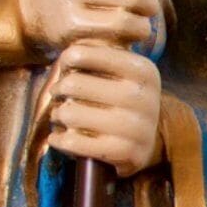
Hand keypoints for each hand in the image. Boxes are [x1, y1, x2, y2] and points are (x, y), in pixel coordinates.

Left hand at [38, 43, 162, 174]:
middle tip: (59, 95)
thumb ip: (99, 56)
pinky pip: (73, 142)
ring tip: (61, 116)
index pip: (82, 54)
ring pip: (70, 114)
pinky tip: (60, 137)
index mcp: (142, 70)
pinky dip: (59, 140)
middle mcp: (142, 96)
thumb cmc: (124, 100)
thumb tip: (66, 55)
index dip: (66, 61)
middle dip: (58, 90)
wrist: (148, 141)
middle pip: (73, 84)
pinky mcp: (125, 152)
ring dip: (57, 115)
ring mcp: (136, 126)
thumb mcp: (123, 73)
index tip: (66, 69)